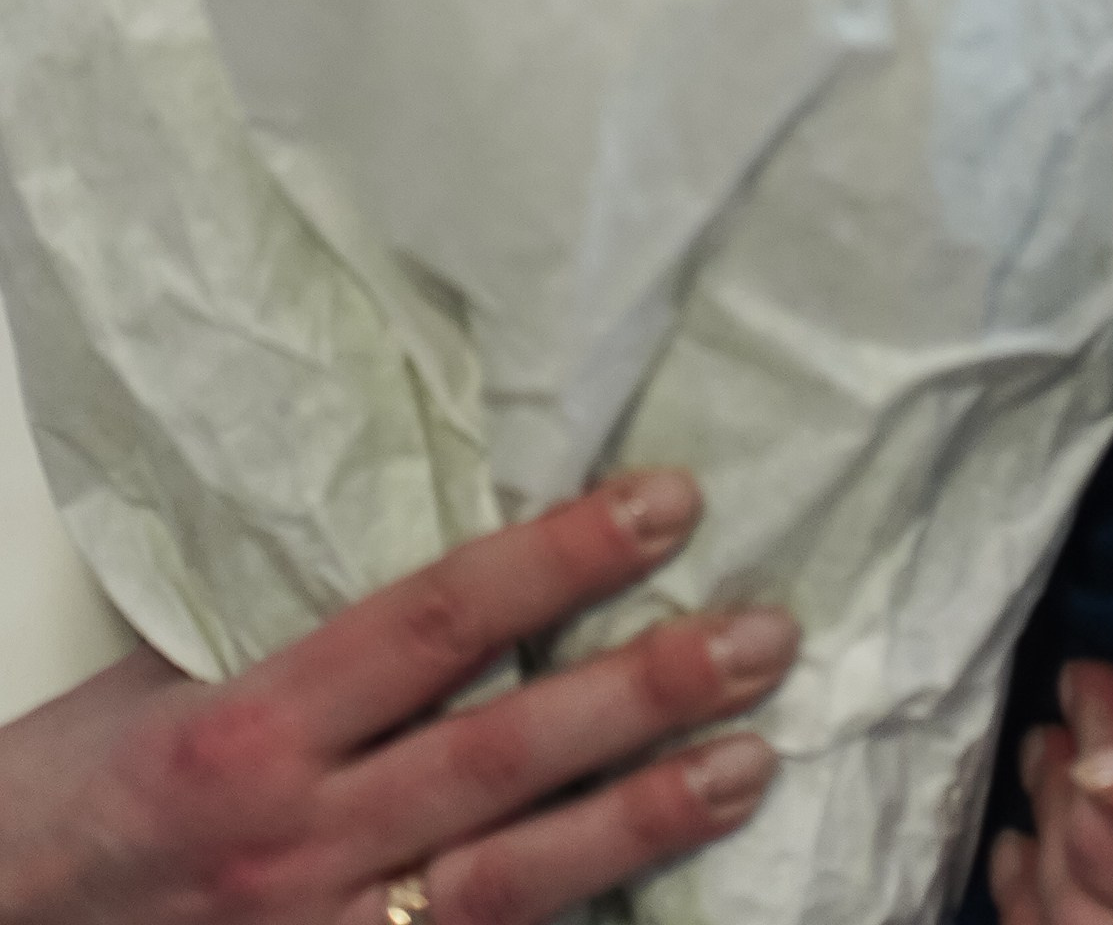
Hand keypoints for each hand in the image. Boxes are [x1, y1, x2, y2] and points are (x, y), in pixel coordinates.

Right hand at [0, 467, 794, 924]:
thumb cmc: (76, 800)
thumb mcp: (167, 679)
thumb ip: (302, 620)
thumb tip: (450, 539)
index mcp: (250, 728)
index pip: (435, 620)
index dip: (559, 558)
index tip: (667, 503)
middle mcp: (296, 841)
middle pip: (500, 756)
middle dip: (644, 691)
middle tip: (763, 633)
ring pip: (513, 882)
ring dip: (643, 819)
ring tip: (754, 760)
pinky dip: (571, 924)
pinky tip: (660, 894)